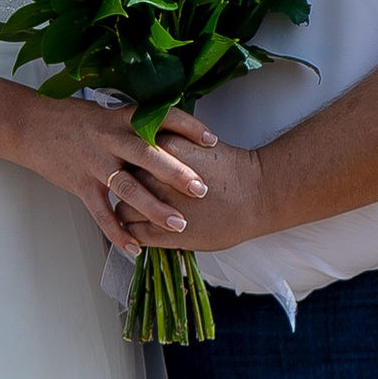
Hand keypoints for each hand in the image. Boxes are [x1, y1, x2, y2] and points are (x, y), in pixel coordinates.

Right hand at [13, 95, 208, 250]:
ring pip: (128, 188)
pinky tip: (134, 247)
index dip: (188, 128)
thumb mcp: (109, 114)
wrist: (31, 126)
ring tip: (178, 224)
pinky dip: (117, 232)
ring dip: (154, 208)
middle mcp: (110, 139)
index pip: (161, 118)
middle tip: (202, 189)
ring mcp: (94, 163)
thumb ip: (137, 126)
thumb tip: (172, 134)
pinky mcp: (80, 184)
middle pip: (148, 155)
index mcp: (121, 118)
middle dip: (176, 173)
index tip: (212, 141)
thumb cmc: (74, 120)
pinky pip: (101, 212)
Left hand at [133, 125, 267, 254]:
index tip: (133, 170)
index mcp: (161, 150)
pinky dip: (133, 234)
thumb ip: (168, 146)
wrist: (255, 194)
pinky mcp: (166, 232)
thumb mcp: (195, 144)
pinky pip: (135, 233)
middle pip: (121, 181)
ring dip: (128, 211)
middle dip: (125, 187)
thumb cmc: (230, 168)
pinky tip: (140, 233)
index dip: (129, 164)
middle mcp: (154, 177)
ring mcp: (158, 204)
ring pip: (123, 209)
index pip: (127, 156)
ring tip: (138, 213)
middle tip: (134, 192)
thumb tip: (149, 148)